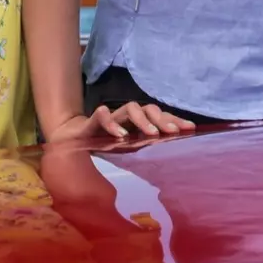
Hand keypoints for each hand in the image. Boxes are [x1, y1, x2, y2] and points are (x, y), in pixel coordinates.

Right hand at [46, 102, 194, 141]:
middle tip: (172, 132)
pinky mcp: (93, 123)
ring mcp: (111, 119)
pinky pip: (102, 116)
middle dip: (162, 119)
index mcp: (138, 124)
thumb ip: (149, 148)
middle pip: (148, 109)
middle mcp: (126, 118)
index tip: (190, 129)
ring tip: (151, 134)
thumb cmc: (105, 144)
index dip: (175, 120)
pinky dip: (111, 123)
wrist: (72, 140)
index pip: (160, 116)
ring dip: (142, 119)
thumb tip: (177, 153)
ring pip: (129, 108)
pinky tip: (120, 135)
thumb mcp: (131, 148)